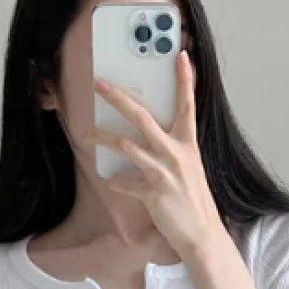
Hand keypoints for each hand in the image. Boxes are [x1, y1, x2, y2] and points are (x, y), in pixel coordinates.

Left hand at [90, 50, 222, 259]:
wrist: (201, 233)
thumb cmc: (193, 199)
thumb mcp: (189, 167)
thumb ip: (173, 148)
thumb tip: (149, 135)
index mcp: (188, 144)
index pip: (188, 105)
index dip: (185, 80)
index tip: (180, 56)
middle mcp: (176, 153)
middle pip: (142, 117)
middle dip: (118, 98)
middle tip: (100, 84)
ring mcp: (164, 172)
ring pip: (126, 145)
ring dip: (102, 138)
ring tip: (87, 134)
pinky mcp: (152, 193)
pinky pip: (125, 182)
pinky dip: (116, 180)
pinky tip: (113, 180)